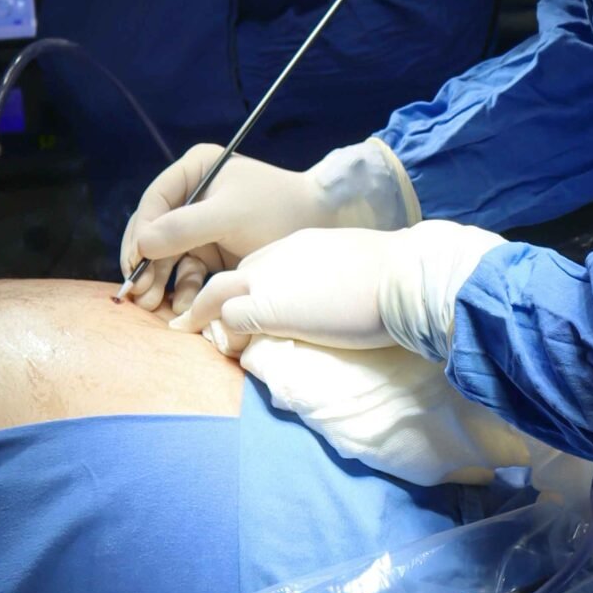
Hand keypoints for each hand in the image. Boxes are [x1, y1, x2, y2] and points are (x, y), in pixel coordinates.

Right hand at [120, 137, 418, 313]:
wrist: (321, 224)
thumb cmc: (277, 209)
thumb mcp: (229, 216)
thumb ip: (184, 227)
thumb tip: (142, 244)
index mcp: (195, 170)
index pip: (155, 201)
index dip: (141, 232)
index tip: (136, 262)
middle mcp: (192, 195)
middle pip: (154, 231)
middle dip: (145, 263)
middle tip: (137, 294)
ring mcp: (201, 225)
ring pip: (166, 256)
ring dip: (158, 281)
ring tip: (152, 304)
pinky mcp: (212, 251)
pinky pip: (186, 271)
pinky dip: (181, 288)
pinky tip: (180, 305)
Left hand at [171, 219, 503, 359]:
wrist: (404, 277)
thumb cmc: (394, 277)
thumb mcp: (352, 269)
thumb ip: (330, 280)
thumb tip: (333, 303)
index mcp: (299, 245)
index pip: (256, 265)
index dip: (243, 289)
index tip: (240, 309)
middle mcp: (276, 256)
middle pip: (229, 275)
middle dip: (211, 299)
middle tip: (197, 323)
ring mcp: (268, 280)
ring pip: (215, 293)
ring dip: (201, 316)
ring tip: (187, 334)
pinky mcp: (267, 308)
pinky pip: (228, 321)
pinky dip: (223, 335)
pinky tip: (226, 347)